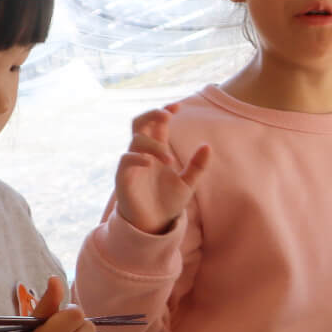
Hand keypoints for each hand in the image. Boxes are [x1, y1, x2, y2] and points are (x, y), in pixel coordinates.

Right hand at [113, 107, 210, 235]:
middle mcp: (143, 152)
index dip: (164, 111)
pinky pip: (126, 159)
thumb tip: (207, 146)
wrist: (155, 225)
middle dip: (152, 114)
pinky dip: (139, 157)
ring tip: (170, 160)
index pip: (157, 122)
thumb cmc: (168, 202)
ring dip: (154, 145)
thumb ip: (197, 166)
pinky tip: (152, 163)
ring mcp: (132, 163)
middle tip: (168, 115)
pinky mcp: (123, 176)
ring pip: (136, 140)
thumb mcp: (188, 183)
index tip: (177, 107)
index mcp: (157, 150)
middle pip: (140, 122)